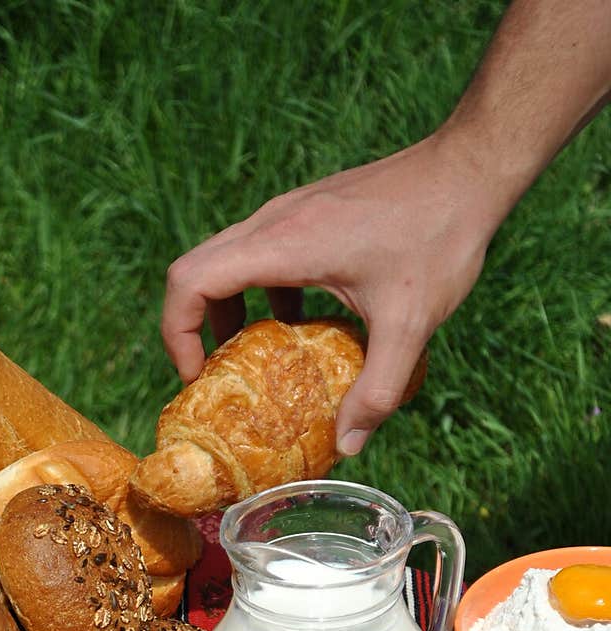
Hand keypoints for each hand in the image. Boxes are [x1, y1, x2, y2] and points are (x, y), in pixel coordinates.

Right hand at [161, 131, 498, 454]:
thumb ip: (378, 390)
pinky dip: (262, 296)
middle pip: (196, 273)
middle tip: (217, 378)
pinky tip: (302, 328)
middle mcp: (274, 221)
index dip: (177, 333)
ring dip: (229, 313)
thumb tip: (350, 445)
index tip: (199, 376)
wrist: (470, 168)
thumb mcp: (411, 325)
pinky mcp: (308, 212)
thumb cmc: (440, 236)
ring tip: (255, 361)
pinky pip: (260, 255)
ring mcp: (289, 212)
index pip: (190, 282)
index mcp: (282, 244)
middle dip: (195, 330)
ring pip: (227, 262)